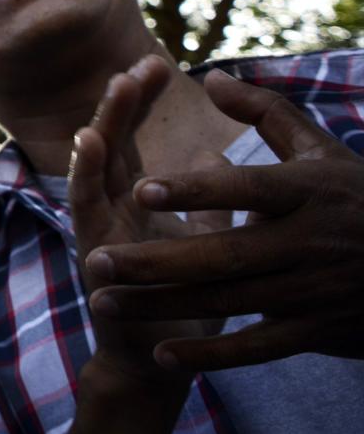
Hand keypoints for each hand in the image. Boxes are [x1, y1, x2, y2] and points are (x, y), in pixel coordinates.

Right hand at [70, 56, 228, 388]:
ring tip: (116, 88)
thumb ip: (210, 202)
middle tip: (140, 64)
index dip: (143, 103)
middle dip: (125, 102)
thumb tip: (217, 155)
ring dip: (103, 123)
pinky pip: (84, 204)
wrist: (160, 362)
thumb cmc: (186, 304)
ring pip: (95, 165)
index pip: (138, 139)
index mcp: (138, 202)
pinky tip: (87, 139)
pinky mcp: (93, 249)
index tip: (158, 67)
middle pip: (114, 141)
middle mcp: (113, 208)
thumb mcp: (206, 242)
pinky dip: (83, 169)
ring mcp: (99, 227)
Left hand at [84, 68, 363, 369]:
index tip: (141, 188)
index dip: (197, 190)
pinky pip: (257, 347)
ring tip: (104, 303)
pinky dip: (211, 355)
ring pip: (230, 301)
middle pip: (227, 255)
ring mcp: (315, 291)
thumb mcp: (321, 151)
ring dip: (164, 307)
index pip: (247, 189)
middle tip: (96, 262)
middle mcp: (311, 242)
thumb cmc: (356, 199)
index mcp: (309, 192)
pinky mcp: (316, 331)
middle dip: (157, 261)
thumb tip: (210, 78)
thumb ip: (265, 112)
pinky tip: (162, 355)